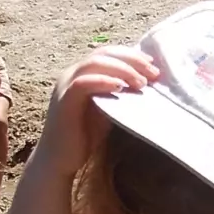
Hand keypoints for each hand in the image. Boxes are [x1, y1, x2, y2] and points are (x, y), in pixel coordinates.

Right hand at [35, 47, 158, 174]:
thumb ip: (120, 93)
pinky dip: (104, 81)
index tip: (153, 64)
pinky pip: (83, 83)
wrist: (60, 160)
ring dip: (122, 69)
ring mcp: (65, 85)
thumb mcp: (108, 108)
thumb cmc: (85, 136)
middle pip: (103, 53)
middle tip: (153, 72)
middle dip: (132, 60)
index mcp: (82, 73)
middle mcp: (72, 73)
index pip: (108, 52)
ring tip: (142, 82)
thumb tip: (146, 83)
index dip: (131, 55)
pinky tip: (121, 87)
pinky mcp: (64, 100)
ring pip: (95, 64)